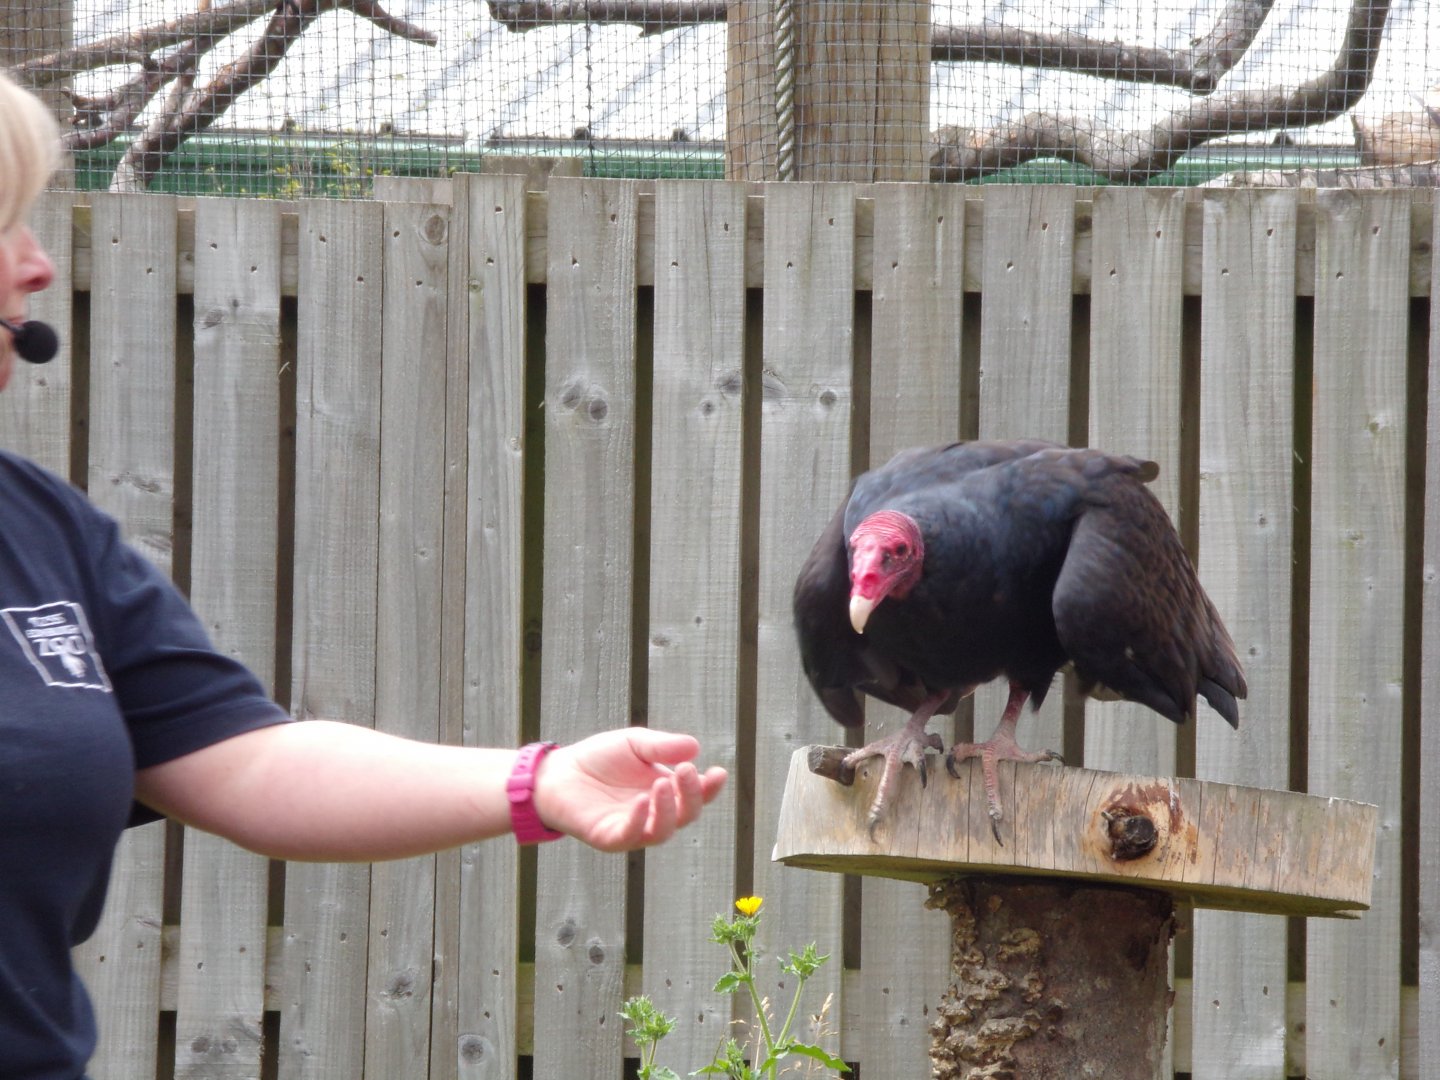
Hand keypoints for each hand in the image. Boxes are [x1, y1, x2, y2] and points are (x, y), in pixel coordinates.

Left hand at [531, 728, 727, 851]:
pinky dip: (638, 820)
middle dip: (692, 795)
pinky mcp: (610, 838)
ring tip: (663, 782)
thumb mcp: (634, 744)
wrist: (557, 772)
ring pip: (662, 831)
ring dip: (668, 810)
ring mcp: (633, 829)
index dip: (709, 787)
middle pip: (685, 815)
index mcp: (665, 792)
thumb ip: (662, 746)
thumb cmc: (598, 759)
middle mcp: (653, 814)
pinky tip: (641, 799)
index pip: (695, 795)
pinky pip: (630, 836)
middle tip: (686, 771)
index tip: (718, 772)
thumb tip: (695, 749)